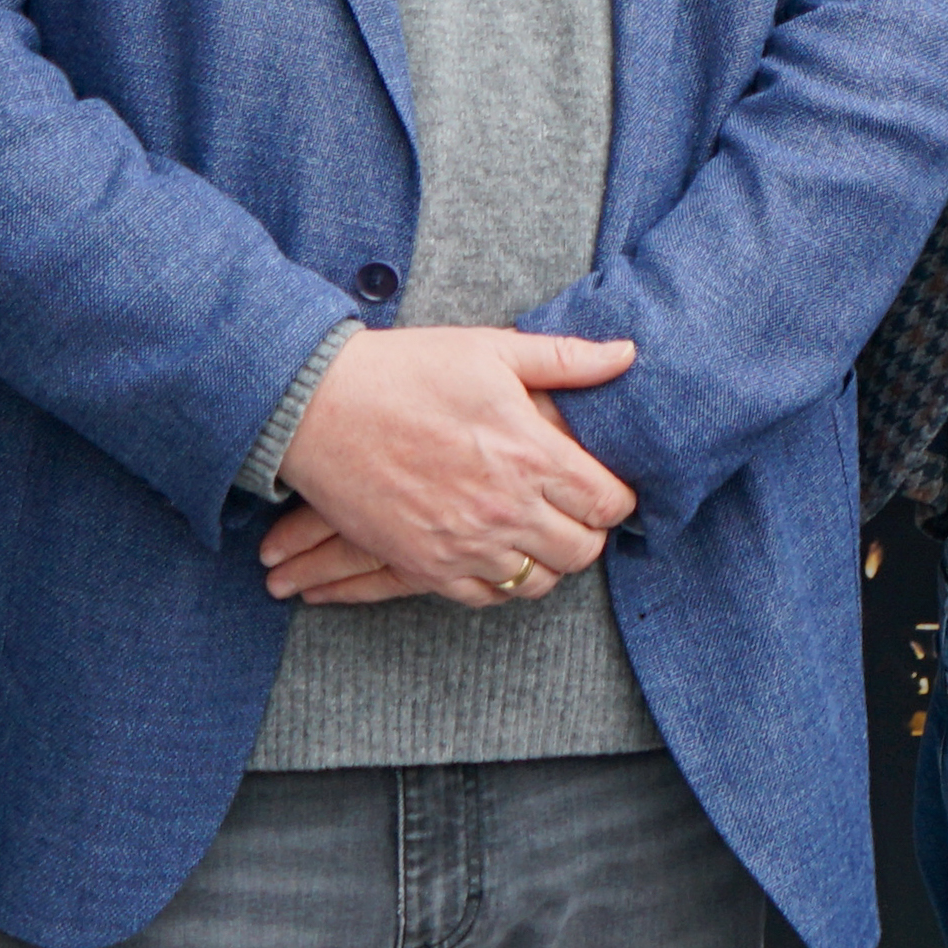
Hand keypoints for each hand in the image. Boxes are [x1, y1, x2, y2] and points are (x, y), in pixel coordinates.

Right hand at [260, 324, 636, 609]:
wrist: (319, 406)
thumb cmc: (409, 370)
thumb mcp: (494, 350)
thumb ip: (568, 360)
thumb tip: (628, 354)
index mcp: (531, 454)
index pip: (610, 504)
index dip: (618, 498)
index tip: (606, 487)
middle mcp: (506, 509)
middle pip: (582, 551)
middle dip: (588, 531)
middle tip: (574, 510)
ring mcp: (464, 544)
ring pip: (538, 582)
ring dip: (547, 560)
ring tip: (537, 531)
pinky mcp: (424, 566)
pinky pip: (486, 597)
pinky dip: (501, 581)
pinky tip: (496, 551)